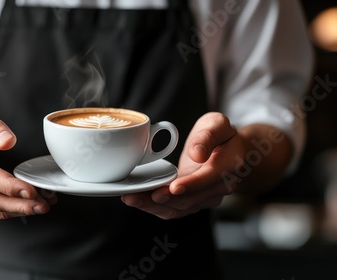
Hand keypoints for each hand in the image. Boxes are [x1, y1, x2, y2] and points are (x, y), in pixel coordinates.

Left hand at [121, 112, 243, 218]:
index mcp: (228, 166)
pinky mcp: (193, 202)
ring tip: (130, 198)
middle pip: (189, 199)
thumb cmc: (222, 135)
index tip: (173, 187)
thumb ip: (208, 136)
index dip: (190, 184)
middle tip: (138, 194)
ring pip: (179, 208)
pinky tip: (136, 200)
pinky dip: (154, 207)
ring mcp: (206, 198)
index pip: (208, 178)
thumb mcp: (218, 124)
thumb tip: (197, 153)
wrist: (232, 152)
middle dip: (163, 199)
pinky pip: (174, 209)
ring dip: (153, 206)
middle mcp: (219, 188)